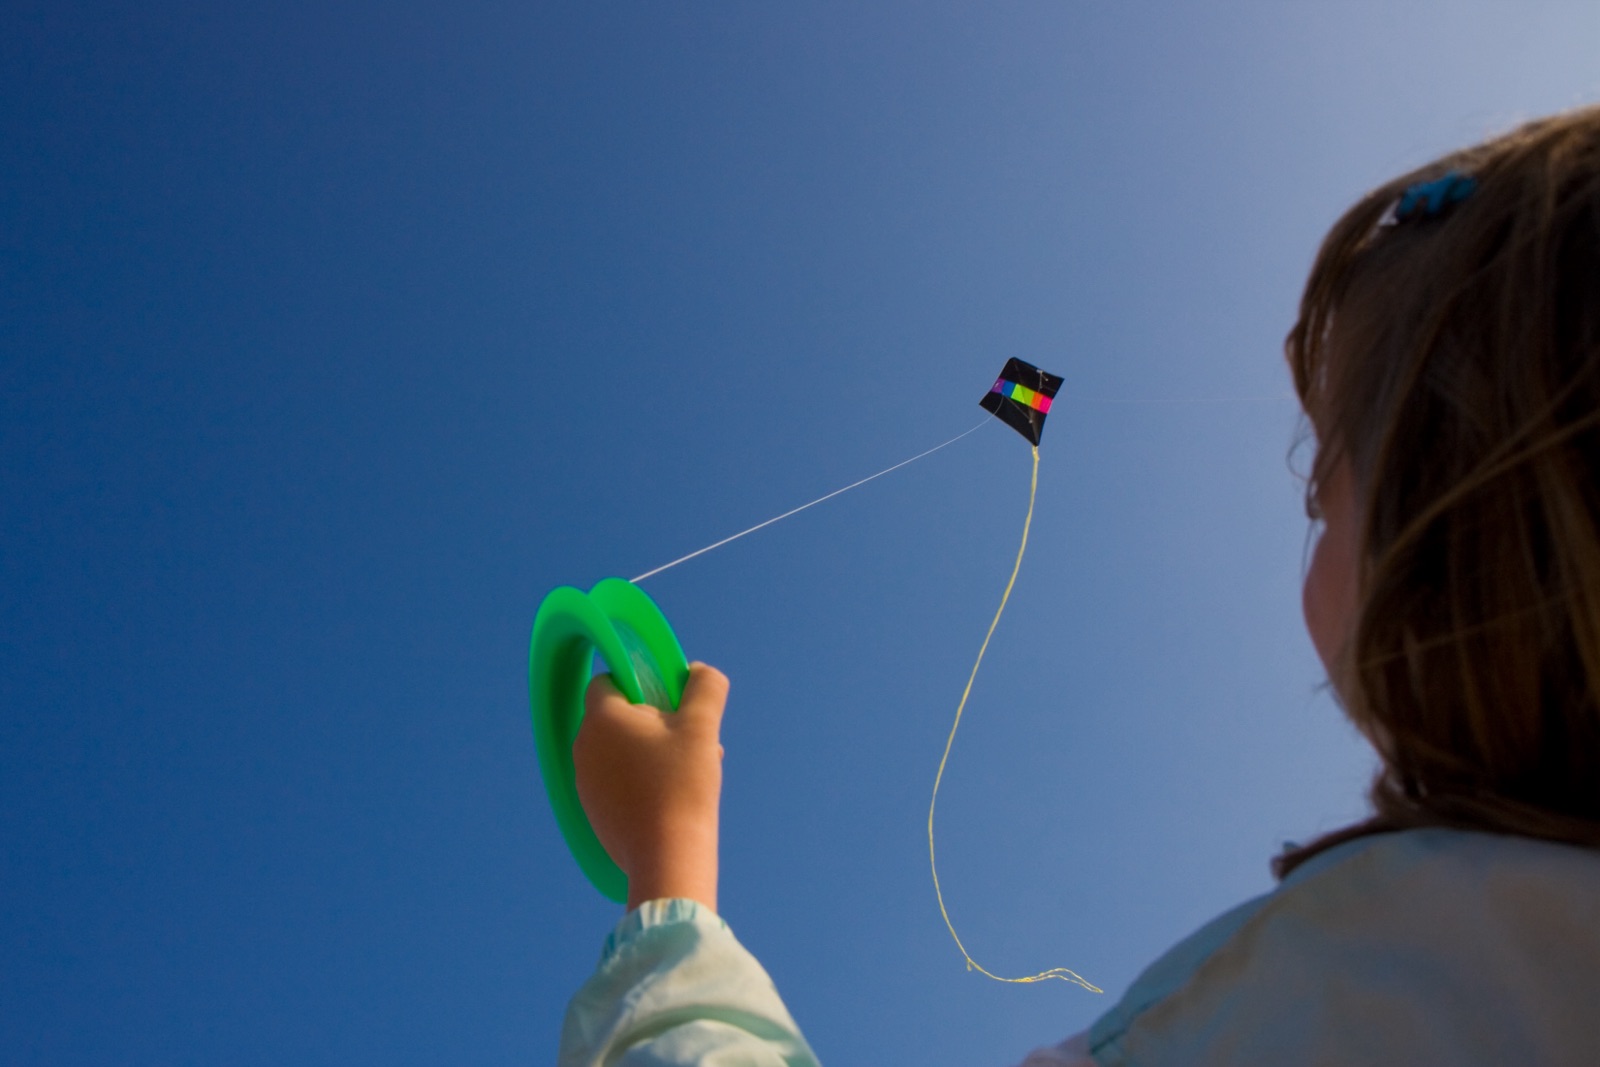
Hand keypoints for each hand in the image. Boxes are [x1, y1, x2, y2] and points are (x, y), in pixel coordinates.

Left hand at [573, 662, 727, 911]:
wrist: (667, 855)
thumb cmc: (682, 783)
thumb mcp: (702, 726)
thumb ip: (705, 688)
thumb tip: (698, 671)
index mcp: (601, 718)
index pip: (606, 681)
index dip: (639, 683)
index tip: (671, 702)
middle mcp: (583, 747)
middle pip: (618, 718)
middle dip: (656, 722)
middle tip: (690, 739)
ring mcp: (584, 783)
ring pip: (620, 751)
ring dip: (653, 752)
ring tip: (690, 770)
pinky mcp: (592, 812)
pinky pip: (617, 782)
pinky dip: (642, 781)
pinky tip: (673, 796)